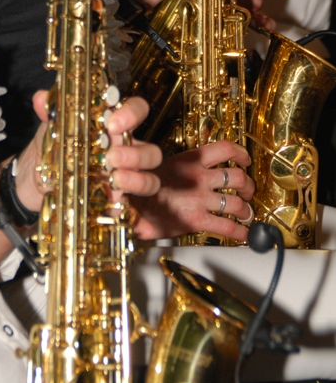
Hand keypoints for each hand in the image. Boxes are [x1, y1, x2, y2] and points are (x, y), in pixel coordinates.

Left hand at [12, 93, 161, 219]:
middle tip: (112, 157)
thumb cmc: (50, 147)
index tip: (114, 123)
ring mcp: (123, 178)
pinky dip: (139, 215)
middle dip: (136, 154)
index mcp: (111, 127)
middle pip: (151, 151)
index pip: (137, 112)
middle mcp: (123, 151)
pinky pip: (136, 210)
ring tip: (114, 178)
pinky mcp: (116, 202)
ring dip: (138, 180)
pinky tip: (125, 208)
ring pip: (150, 180)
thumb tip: (41, 99)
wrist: (34, 179)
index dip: (132, 114)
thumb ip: (50, 111)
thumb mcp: (49, 127)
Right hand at [131, 141, 254, 242]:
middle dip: (248, 186)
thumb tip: (197, 165)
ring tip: (246, 214)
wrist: (133, 205)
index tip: (246, 160)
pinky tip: (243, 234)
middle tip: (247, 192)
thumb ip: (184, 164)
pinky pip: (228, 226)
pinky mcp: (198, 220)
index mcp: (191, 160)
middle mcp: (199, 177)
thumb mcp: (165, 164)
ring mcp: (201, 198)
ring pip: (236, 203)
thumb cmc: (145, 186)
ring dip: (246, 210)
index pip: (225, 149)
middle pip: (237, 177)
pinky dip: (240, 232)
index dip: (242, 154)